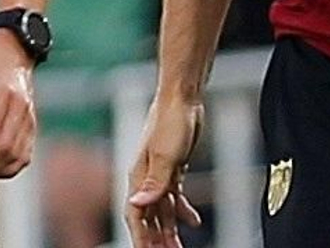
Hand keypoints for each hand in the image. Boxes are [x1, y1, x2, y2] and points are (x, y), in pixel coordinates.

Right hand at [126, 95, 203, 247]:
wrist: (182, 97)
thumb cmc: (171, 120)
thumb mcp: (166, 155)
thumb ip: (154, 182)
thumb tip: (136, 204)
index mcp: (138, 176)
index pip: (136, 216)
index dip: (141, 238)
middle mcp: (145, 177)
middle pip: (148, 218)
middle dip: (155, 240)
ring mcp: (159, 173)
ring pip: (162, 210)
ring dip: (170, 230)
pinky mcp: (173, 167)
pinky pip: (175, 197)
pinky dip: (183, 211)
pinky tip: (194, 221)